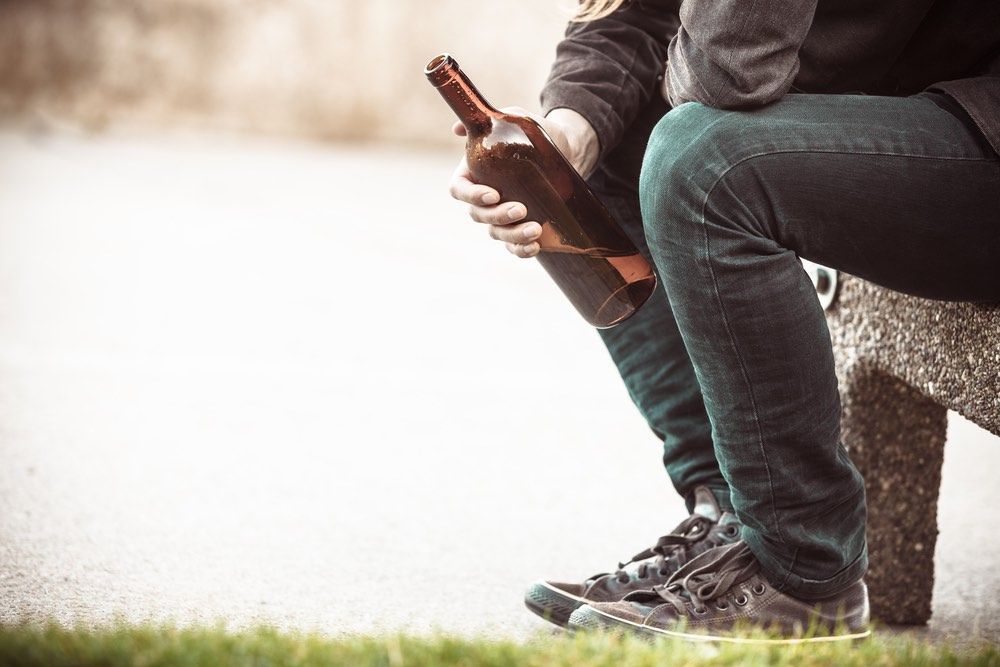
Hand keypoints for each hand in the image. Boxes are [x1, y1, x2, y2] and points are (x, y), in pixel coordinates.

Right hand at [447, 107, 598, 258]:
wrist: (566, 149)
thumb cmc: (534, 133)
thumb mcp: (513, 119)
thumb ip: (488, 122)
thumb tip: (457, 130)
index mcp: (473, 173)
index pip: (459, 190)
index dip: (472, 196)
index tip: (493, 194)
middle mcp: (484, 198)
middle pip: (479, 215)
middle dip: (499, 216)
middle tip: (521, 209)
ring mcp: (501, 216)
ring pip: (497, 233)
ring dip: (513, 236)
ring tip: (536, 230)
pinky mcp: (520, 227)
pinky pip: (514, 247)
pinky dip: (521, 250)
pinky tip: (535, 246)